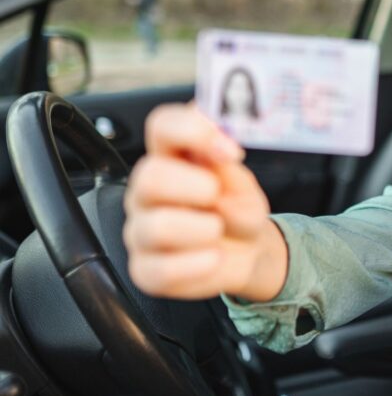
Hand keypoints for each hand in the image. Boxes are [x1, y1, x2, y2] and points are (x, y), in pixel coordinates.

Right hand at [123, 103, 288, 301]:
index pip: (162, 126)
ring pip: (156, 227)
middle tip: (217, 194)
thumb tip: (220, 148)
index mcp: (171, 158)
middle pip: (148, 176)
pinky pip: (162, 269)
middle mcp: (148, 191)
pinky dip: (198, 264)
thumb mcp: (243, 185)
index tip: (228, 148)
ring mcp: (142, 230)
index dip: (191, 129)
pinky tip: (213, 257)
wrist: (247, 252)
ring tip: (218, 230)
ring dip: (201, 229)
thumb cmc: (238, 210)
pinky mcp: (145, 269)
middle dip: (193, 186)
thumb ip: (228, 167)